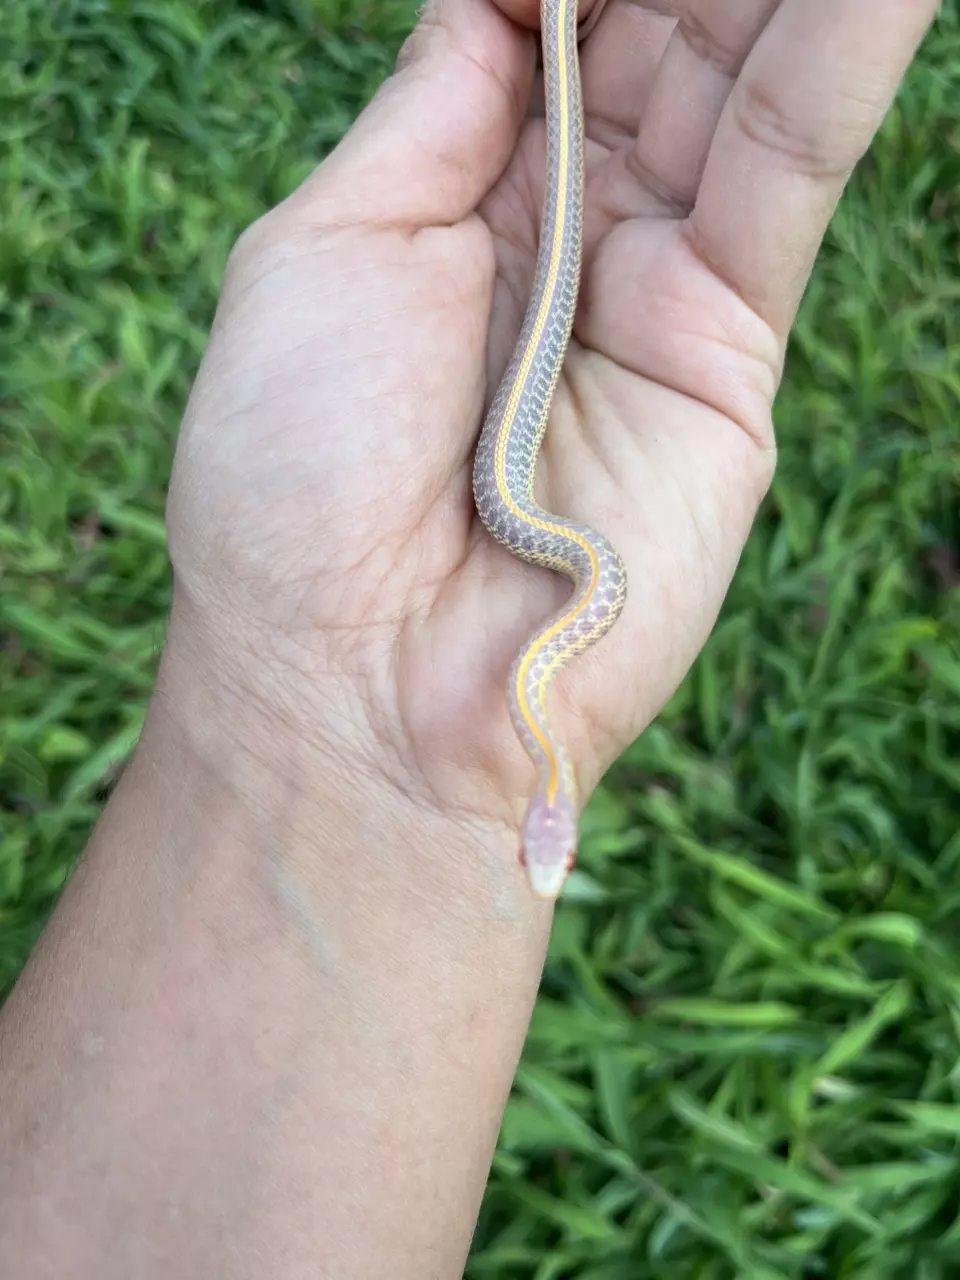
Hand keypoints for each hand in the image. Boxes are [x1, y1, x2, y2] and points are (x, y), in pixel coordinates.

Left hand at [164, 0, 936, 899]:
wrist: (357, 679)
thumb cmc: (298, 474)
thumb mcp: (327, 251)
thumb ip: (430, 114)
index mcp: (455, 207)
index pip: (543, 27)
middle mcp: (566, 242)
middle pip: (654, 43)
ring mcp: (656, 294)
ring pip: (737, 86)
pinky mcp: (730, 359)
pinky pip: (789, 174)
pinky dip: (838, 59)